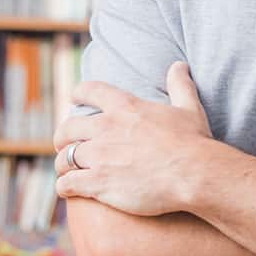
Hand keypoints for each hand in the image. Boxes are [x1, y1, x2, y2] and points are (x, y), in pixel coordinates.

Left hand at [52, 61, 214, 215]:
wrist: (193, 174)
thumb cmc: (193, 142)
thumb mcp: (188, 108)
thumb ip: (179, 85)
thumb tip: (179, 65)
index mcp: (125, 107)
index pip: (90, 91)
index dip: (78, 93)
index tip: (73, 98)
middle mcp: (106, 127)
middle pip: (68, 127)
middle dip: (62, 136)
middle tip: (64, 144)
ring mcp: (99, 155)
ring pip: (64, 157)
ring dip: (63, 164)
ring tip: (65, 172)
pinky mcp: (98, 181)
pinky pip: (67, 183)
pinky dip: (64, 187)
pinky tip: (67, 190)